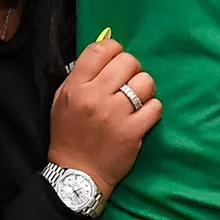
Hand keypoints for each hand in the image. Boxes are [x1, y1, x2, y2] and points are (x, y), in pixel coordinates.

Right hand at [47, 37, 161, 197]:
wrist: (77, 174)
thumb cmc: (69, 134)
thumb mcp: (63, 100)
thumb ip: (82, 74)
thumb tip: (107, 45)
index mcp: (76, 88)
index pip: (100, 50)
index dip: (114, 49)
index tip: (116, 59)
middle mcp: (95, 97)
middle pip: (127, 61)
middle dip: (131, 69)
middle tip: (127, 83)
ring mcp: (115, 115)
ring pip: (145, 81)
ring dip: (144, 89)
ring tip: (136, 100)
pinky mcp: (133, 132)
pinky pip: (155, 106)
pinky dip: (152, 109)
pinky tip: (142, 116)